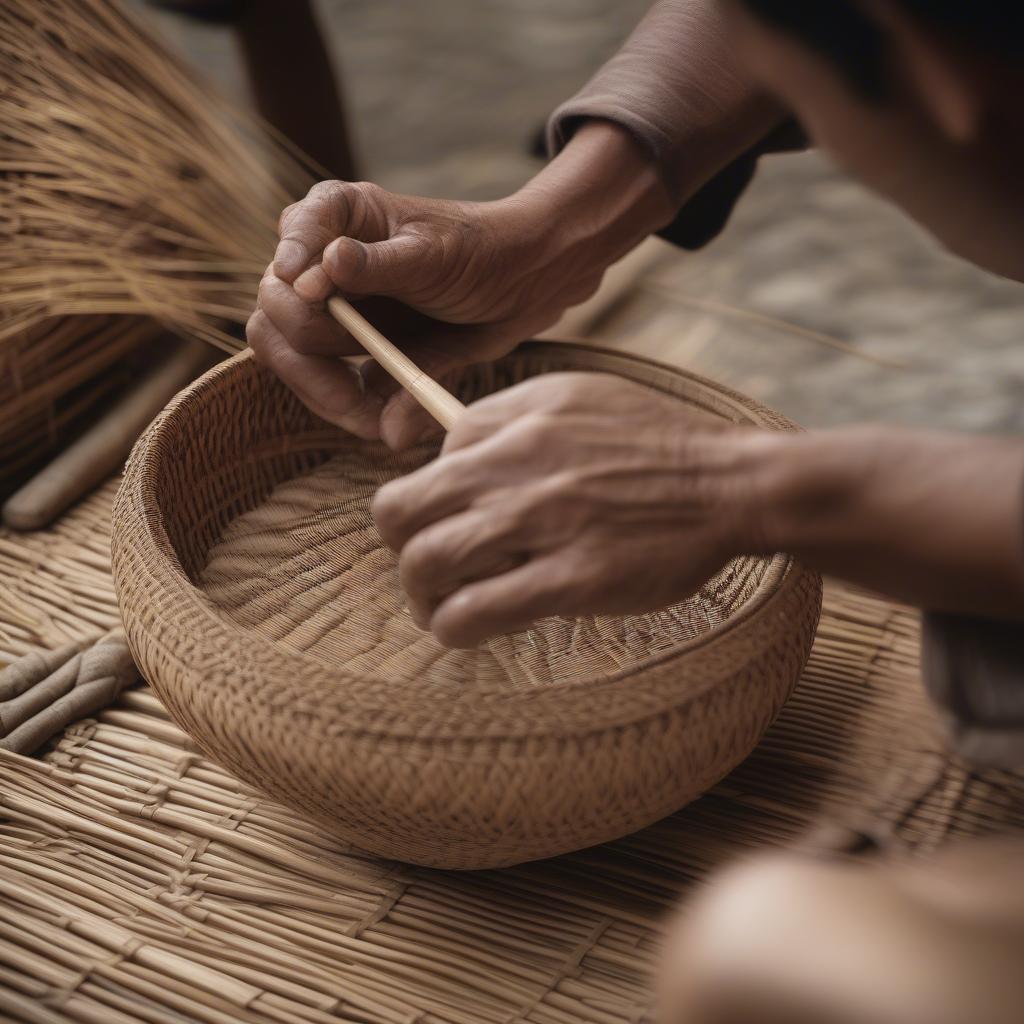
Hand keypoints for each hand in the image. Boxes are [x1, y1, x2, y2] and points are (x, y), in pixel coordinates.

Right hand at [246, 122, 674, 448]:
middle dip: (315, 359)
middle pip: (277, 317)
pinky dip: (357, 411)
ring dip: (332, 397)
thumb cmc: (482, 252)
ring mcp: (332, 309)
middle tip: (360, 390)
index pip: (289, 244)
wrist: (525, 287)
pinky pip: (332, 389)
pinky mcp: (352, 351)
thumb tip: (313, 282)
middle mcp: (320, 262)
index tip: (312, 293)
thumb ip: (375, 268)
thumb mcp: (433, 255)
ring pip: (294, 360)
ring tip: (379, 421)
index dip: (293, 271)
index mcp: (335, 216)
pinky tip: (391, 422)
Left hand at [372, 373, 763, 646]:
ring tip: (445, 609)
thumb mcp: (570, 394)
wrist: (727, 483)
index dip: (415, 512)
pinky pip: (476, 612)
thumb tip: (446, 450)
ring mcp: (541, 526)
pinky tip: (472, 628)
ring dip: (423, 598)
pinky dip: (456, 627)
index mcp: (512, 428)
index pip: (416, 472)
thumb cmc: (651, 439)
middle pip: (399, 517)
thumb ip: (501, 416)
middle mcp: (514, 473)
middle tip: (428, 575)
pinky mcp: (572, 579)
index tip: (439, 533)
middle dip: (401, 553)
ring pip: (427, 566)